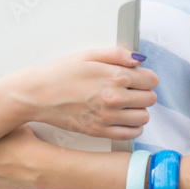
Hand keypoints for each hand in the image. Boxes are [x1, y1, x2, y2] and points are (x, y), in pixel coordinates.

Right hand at [8, 47, 157, 141]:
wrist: (38, 95)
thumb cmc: (60, 73)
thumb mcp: (89, 55)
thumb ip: (117, 55)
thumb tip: (138, 59)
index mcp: (115, 77)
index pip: (151, 80)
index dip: (146, 77)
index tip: (138, 77)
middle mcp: (115, 99)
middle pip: (150, 99)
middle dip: (143, 92)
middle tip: (130, 89)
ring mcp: (108, 118)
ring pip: (143, 117)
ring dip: (138, 110)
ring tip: (125, 103)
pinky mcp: (100, 132)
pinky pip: (131, 134)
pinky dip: (132, 126)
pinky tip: (122, 118)